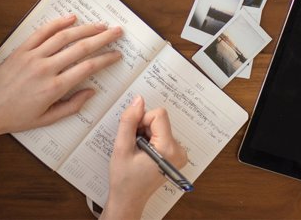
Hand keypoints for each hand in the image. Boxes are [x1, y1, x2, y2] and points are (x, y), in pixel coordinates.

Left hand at [0, 15, 122, 137]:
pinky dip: (57, 23)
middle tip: (117, 32)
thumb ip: (72, 106)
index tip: (116, 55)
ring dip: (85, 28)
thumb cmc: (15, 117)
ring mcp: (32, 57)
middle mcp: (45, 69)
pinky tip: (71, 18)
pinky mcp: (21, 50)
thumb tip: (91, 92)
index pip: (87, 68)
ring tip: (100, 25)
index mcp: (54, 88)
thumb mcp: (47, 119)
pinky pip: (42, 32)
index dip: (105, 59)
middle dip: (103, 38)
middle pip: (81, 48)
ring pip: (64, 37)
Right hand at [103, 95, 187, 219]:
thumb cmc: (124, 179)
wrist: (129, 199)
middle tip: (134, 146)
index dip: (142, 120)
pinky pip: (162, 134)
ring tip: (138, 152)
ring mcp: (179, 153)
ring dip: (146, 134)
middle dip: (143, 128)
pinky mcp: (176, 154)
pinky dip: (151, 139)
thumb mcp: (121, 148)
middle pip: (160, 120)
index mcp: (168, 149)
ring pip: (160, 126)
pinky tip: (143, 153)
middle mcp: (179, 150)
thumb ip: (129, 121)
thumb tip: (138, 100)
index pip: (158, 115)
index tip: (134, 136)